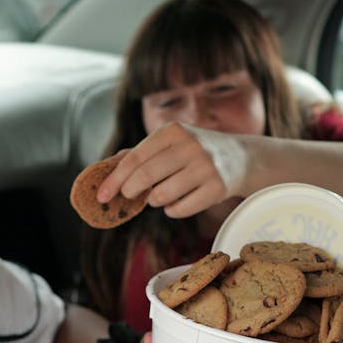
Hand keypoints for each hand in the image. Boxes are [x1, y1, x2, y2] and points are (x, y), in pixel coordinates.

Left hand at [96, 122, 249, 218]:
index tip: (102, 196)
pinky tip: (178, 202)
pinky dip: (172, 210)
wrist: (240, 157)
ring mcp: (206, 167)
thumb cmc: (194, 151)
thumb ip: (138, 153)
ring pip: (162, 196)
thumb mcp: (169, 143)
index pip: (135, 158)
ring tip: (159, 195)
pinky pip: (179, 210)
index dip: (115, 179)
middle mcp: (190, 146)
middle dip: (130, 190)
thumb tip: (104, 167)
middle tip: (128, 196)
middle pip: (146, 177)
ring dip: (154, 200)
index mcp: (173, 131)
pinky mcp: (217, 188)